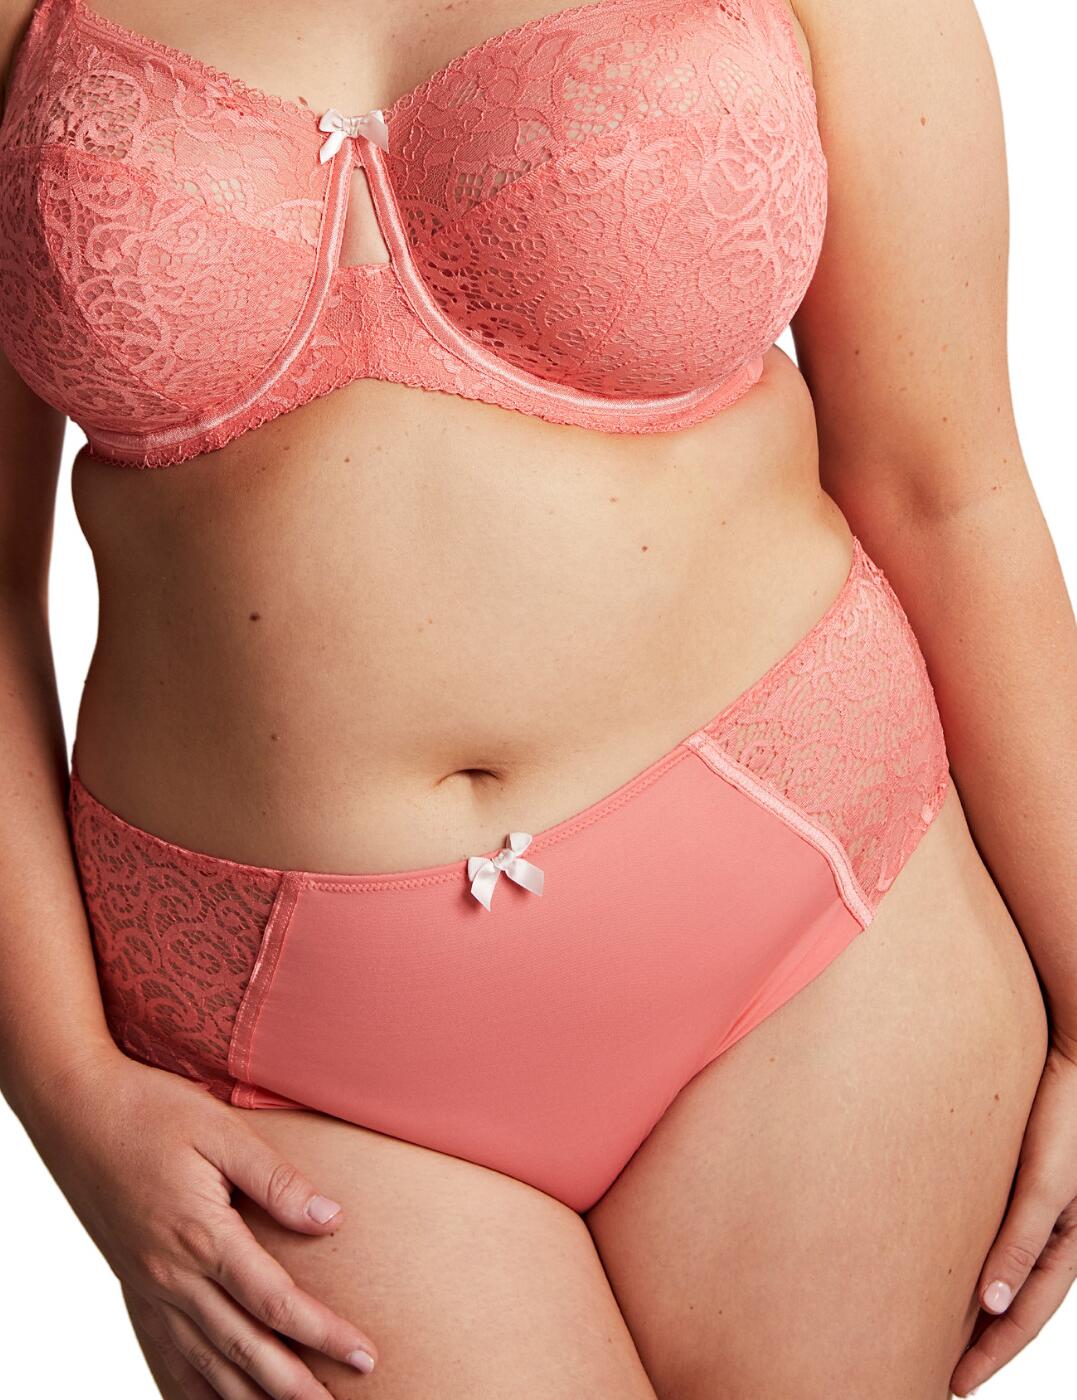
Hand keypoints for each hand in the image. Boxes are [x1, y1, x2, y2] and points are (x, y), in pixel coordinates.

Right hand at [21, 1047, 378, 1396]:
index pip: (275, 1302)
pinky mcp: (134, 1287)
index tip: (363, 1355)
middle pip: (244, 1348)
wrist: (76, 1112)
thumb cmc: (152, 1110)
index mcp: (203, 1235)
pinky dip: (193, 1390)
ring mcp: (149, 1288)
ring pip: (206, 1363)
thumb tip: (331, 1218)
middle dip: (295, 1384)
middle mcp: (173, 1275)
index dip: (323, 1333)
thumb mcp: (221, 1130)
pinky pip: (164, 1356)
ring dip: (251, 1395)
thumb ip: (277, 1179)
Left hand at [949, 1031, 1076, 1396]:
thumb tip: (991, 1305)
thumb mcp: (1044, 1186)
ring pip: (993, 1271)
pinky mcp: (1006, 1180)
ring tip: (926, 1332)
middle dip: (978, 1342)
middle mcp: (1047, 1234)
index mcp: (1064, 1246)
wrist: (1063, 1057)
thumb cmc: (1062, 1119)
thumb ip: (1020, 1242)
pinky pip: (982, 1235)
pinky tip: (932, 1267)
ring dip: (967, 1305)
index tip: (953, 1384)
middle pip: (1009, 1304)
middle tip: (934, 1373)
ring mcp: (1027, 1209)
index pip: (1023, 1318)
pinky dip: (962, 1262)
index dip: (990, 1355)